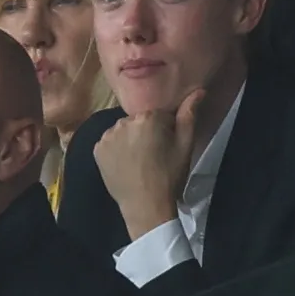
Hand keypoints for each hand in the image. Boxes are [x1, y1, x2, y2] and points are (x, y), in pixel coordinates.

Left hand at [93, 89, 202, 240]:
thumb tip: (198, 90)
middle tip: (154, 154)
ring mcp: (106, 136)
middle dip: (147, 132)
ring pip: (123, 130)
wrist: (145, 205)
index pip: (159, 114)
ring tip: (139, 160)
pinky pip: (110, 142)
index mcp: (147, 118)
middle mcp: (122, 122)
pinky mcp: (97, 150)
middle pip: (139, 120)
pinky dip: (117, 149)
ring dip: (130, 139)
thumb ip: (189, 114)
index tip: (167, 145)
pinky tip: (125, 163)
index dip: (166, 129)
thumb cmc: (170, 175)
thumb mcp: (185, 144)